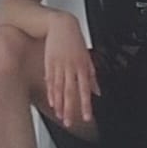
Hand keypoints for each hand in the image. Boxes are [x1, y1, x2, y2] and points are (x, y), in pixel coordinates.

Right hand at [44, 13, 99, 127]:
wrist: (60, 25)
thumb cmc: (74, 40)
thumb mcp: (87, 56)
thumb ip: (92, 75)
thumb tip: (97, 91)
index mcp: (82, 66)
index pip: (85, 89)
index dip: (85, 105)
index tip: (86, 117)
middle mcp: (71, 68)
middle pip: (70, 92)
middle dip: (70, 109)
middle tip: (69, 122)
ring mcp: (59, 66)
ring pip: (59, 89)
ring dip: (60, 104)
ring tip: (60, 116)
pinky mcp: (49, 64)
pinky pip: (50, 81)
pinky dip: (51, 93)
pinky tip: (52, 102)